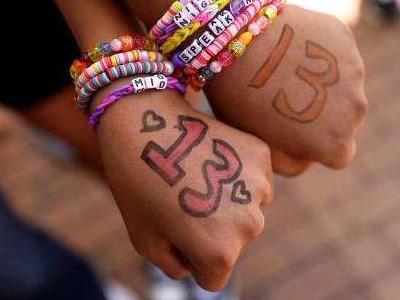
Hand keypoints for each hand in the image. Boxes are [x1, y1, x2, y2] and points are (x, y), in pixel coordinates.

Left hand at [94, 89, 272, 290]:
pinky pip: (254, 181)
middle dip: (210, 231)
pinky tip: (210, 159)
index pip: (212, 276)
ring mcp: (259, 186)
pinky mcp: (262, 155)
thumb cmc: (137, 185)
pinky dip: (237, 176)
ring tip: (196, 177)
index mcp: (218, 251)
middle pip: (233, 244)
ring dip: (227, 203)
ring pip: (247, 212)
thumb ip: (177, 265)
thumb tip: (198, 263)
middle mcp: (249, 224)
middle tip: (182, 199)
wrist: (144, 122)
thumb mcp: (145, 241)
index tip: (174, 230)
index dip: (189, 257)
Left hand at [205, 5, 367, 171]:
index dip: (316, 146)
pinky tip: (290, 51)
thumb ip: (292, 164)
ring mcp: (353, 69)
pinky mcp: (344, 38)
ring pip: (344, 86)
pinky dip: (320, 56)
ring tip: (286, 74)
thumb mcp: (262, 146)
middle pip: (346, 121)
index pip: (339, 155)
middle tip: (285, 101)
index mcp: (335, 140)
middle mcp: (354, 107)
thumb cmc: (242, 101)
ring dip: (324, 85)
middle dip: (324, 117)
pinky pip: (337, 55)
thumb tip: (312, 158)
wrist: (235, 42)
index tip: (293, 133)